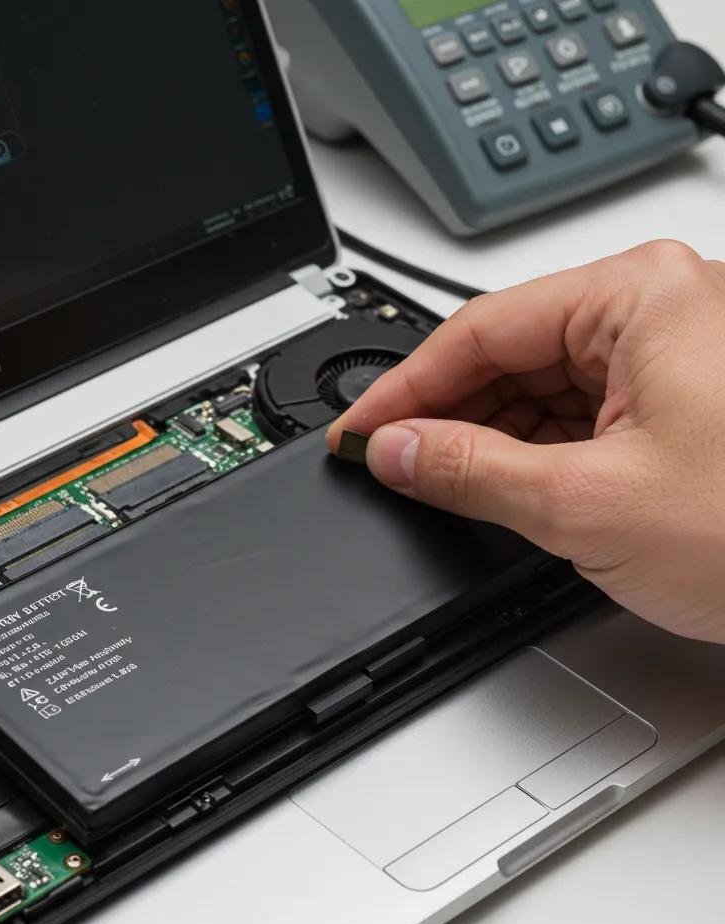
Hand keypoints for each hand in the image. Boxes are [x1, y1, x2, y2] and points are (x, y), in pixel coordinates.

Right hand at [327, 240, 724, 643]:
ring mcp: (677, 356)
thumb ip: (468, 471)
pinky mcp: (687, 402)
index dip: (403, 389)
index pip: (478, 331)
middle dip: (445, 416)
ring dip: (489, 439)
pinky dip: (536, 452)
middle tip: (391, 465)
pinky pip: (583, 414)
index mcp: (638, 297)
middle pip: (510, 353)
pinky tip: (505, 485)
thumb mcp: (587, 503)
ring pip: (544, 386)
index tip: (360, 432)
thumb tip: (396, 449)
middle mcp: (660, 310)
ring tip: (442, 485)